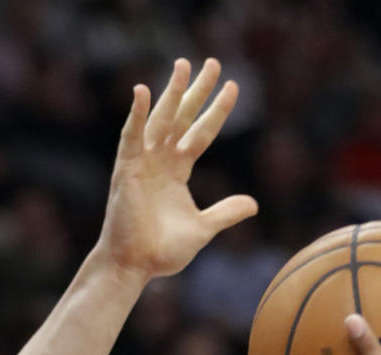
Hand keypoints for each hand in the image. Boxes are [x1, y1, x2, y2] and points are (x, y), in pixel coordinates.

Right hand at [97, 59, 257, 284]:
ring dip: (171, 93)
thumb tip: (254, 204)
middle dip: (196, 91)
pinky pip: (131, 136)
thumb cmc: (162, 251)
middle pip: (182, 117)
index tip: (233, 87)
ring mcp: (143, 162)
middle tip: (213, 62)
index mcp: (177, 171)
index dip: (217, 111)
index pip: (201, 133)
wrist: (136, 266)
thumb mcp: (203, 228)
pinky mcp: (126, 169)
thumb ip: (226, 213)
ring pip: (160, 120)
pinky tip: (142, 91)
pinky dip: (136, 115)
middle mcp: (161, 161)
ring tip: (183, 65)